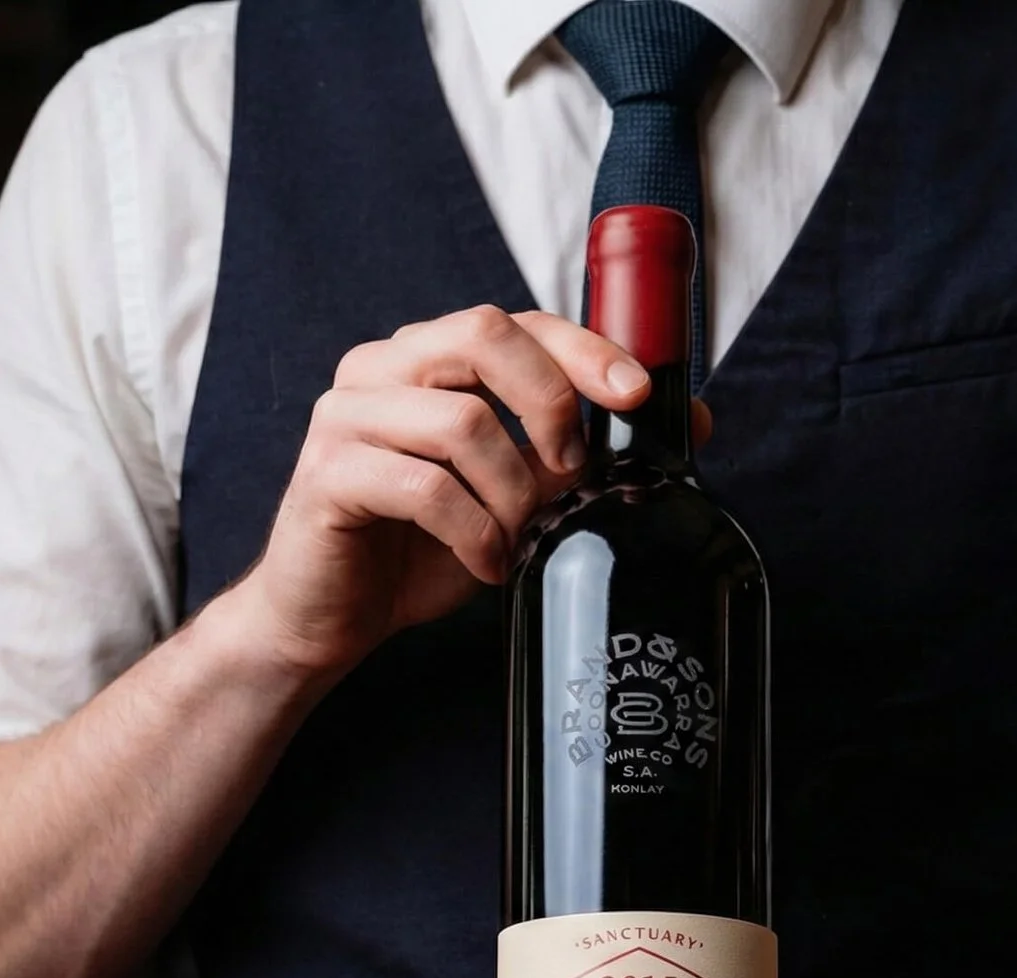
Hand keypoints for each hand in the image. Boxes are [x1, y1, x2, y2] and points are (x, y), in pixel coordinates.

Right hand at [240, 305, 648, 677]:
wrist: (331, 617)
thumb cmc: (420, 549)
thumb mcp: (517, 495)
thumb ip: (579, 454)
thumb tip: (690, 419)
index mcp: (426, 358)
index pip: (515, 321)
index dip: (583, 348)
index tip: (635, 395)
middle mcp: (381, 368)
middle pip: (484, 335)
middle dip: (551, 400)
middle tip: (572, 469)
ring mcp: (346, 416)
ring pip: (462, 419)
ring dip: (512, 491)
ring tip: (517, 537)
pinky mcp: (326, 473)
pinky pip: (423, 487)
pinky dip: (472, 532)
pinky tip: (483, 563)